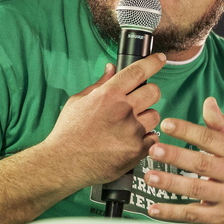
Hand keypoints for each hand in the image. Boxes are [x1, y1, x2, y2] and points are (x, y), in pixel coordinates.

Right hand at [42, 53, 165, 186]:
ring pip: (155, 115)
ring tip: (130, 125)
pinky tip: (131, 140)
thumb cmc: (68, 132)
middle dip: (149, 93)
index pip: (138, 71)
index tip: (160, 59)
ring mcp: (131, 131)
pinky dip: (146, 138)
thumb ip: (99, 84)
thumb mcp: (78, 101)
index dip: (153, 62)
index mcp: (108, 95)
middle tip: (140, 100)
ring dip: (146, 117)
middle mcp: (123, 110)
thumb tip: (112, 68)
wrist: (62, 164)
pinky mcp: (136, 151)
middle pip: (154, 91)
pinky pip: (154, 137)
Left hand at [144, 97, 223, 223]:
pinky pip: (194, 215)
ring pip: (196, 189)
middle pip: (201, 164)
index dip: (188, 130)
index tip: (167, 124)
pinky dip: (173, 212)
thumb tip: (208, 102)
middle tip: (155, 149)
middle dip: (176, 156)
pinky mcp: (220, 217)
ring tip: (150, 176)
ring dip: (171, 183)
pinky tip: (154, 208)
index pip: (210, 138)